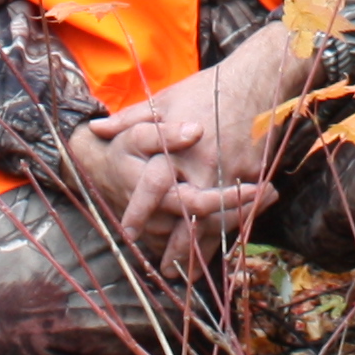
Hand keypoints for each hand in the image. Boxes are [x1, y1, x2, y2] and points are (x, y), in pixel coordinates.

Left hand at [91, 25, 309, 255]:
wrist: (257, 79)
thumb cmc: (206, 89)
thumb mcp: (165, 100)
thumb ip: (130, 119)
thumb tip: (97, 129)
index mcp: (177, 148)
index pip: (154, 186)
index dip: (141, 211)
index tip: (128, 233)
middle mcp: (203, 166)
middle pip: (186, 217)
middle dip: (174, 248)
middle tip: (162, 271)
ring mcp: (231, 173)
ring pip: (215, 223)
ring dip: (200, 252)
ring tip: (187, 275)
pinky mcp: (254, 176)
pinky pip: (239, 213)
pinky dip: (227, 235)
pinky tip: (217, 252)